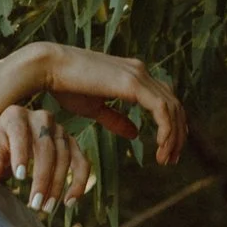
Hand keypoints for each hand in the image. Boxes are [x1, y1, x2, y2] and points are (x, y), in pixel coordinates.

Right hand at [0, 44, 187, 171]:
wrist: (49, 68)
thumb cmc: (65, 86)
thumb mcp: (95, 108)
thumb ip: (116, 119)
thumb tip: (135, 133)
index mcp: (133, 75)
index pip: (164, 99)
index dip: (171, 125)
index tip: (167, 149)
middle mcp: (140, 71)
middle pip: (174, 104)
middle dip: (178, 134)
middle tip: (172, 159)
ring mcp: (138, 75)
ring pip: (172, 108)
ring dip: (173, 136)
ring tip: (166, 159)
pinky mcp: (133, 83)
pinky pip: (161, 109)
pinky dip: (166, 130)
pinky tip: (160, 147)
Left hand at [0, 98, 95, 213]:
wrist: (16, 133)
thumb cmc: (2, 143)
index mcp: (17, 116)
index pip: (20, 134)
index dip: (21, 154)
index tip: (19, 177)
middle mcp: (42, 119)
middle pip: (46, 148)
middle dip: (42, 178)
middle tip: (36, 203)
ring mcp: (60, 130)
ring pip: (64, 157)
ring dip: (57, 185)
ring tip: (46, 207)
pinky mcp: (72, 142)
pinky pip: (82, 162)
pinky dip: (79, 182)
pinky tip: (70, 201)